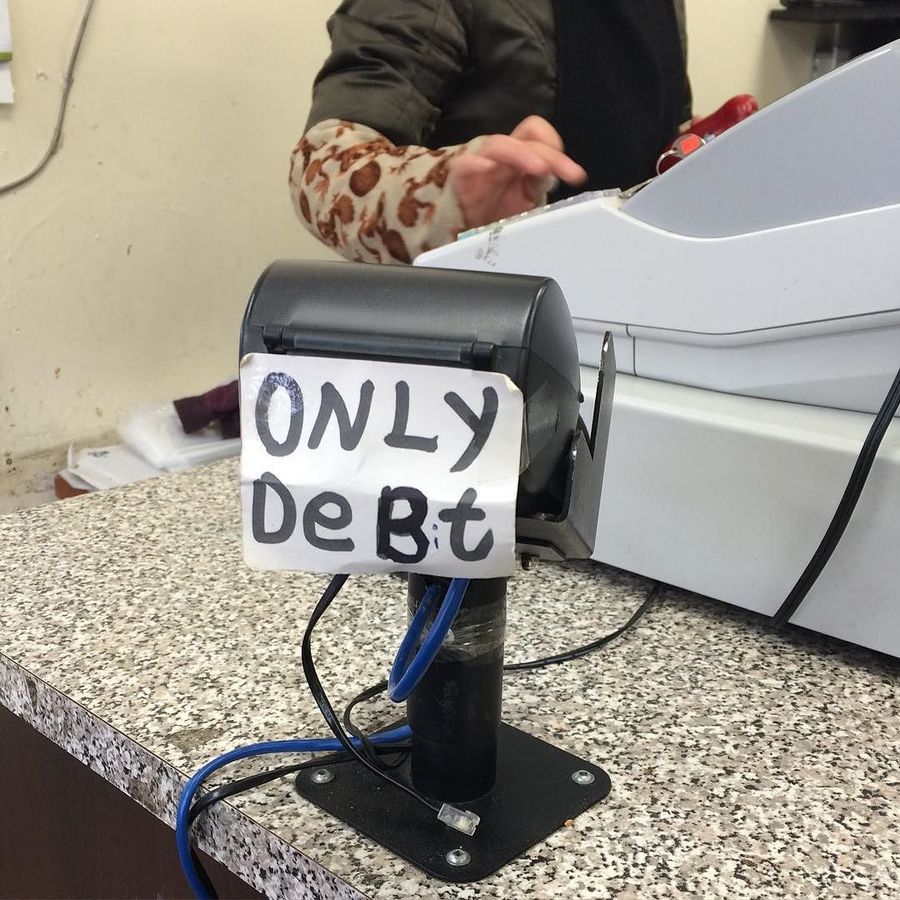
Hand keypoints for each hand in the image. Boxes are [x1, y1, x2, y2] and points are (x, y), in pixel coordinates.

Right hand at [449, 116, 586, 228]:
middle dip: (550, 155)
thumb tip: (555, 175)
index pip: (537, 135)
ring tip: (539, 168)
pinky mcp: (459, 177)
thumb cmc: (492, 210)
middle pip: (525, 139)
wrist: (460, 225)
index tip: (574, 175)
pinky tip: (487, 169)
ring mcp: (479, 163)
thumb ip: (538, 185)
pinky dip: (475, 164)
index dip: (555, 147)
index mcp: (518, 156)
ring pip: (499, 145)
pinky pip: (463, 165)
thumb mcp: (523, 201)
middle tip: (568, 173)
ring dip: (521, 154)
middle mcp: (501, 155)